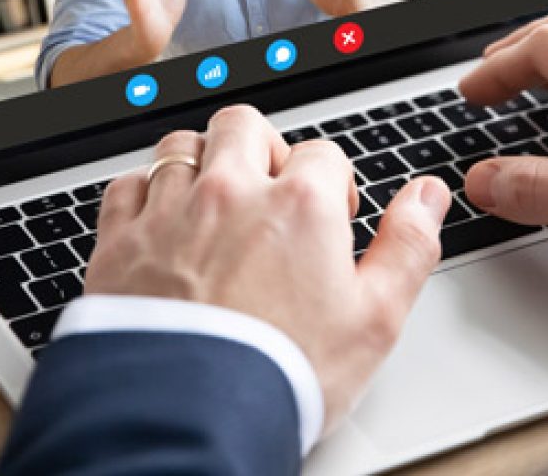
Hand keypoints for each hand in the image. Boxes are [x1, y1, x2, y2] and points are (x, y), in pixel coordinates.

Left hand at [86, 107, 450, 431]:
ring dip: (201, 163)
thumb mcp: (376, 318)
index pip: (322, 153)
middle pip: (244, 124)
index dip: (332, 184)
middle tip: (270, 192)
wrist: (189, 423)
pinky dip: (144, 195)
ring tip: (215, 204)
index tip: (330, 221)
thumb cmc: (283, 374)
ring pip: (182, 146)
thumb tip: (428, 195)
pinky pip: (127, 186)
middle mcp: (230, 192)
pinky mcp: (118, 244)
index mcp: (299, 203)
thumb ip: (409, 245)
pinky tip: (160, 224)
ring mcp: (169, 213)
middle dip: (262, 148)